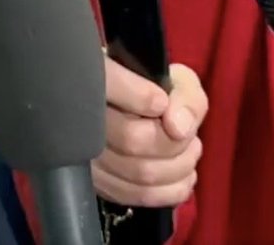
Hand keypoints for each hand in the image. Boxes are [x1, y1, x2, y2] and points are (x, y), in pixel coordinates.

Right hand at [92, 57, 207, 208]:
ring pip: (137, 172)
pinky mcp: (96, 184)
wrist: (137, 114)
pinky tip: (184, 177)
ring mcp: (86, 157)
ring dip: (177, 167)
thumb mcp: (177, 81)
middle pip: (132, 139)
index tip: (162, 102)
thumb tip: (178, 128)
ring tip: (190, 152)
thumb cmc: (158, 91)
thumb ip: (185, 97)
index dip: (142, 97)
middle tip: (190, 136)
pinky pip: (134, 195)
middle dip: (174, 142)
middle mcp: (83, 119)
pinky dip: (169, 191)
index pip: (111, 85)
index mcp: (97, 79)